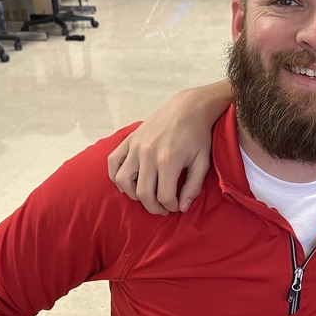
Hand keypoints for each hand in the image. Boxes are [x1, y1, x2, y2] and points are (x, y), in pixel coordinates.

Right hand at [106, 81, 227, 213]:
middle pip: (143, 194)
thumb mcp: (202, 162)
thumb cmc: (198, 135)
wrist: (188, 108)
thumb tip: (182, 208)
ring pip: (123, 182)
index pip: (164, 197)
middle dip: (153, 207)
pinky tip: (129, 183)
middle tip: (162, 208)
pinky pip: (113, 163)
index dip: (171, 207)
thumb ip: (193, 187)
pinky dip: (116, 176)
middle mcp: (148, 154)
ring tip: (147, 196)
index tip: (176, 206)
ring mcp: (136, 146)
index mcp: (168, 160)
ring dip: (134, 195)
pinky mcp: (129, 140)